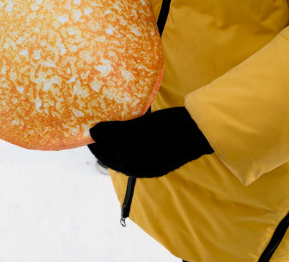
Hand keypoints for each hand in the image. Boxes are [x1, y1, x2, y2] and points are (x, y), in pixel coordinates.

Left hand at [88, 107, 213, 177]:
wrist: (203, 129)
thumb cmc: (170, 130)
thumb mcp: (140, 129)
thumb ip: (115, 133)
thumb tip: (91, 134)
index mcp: (135, 166)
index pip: (105, 157)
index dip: (94, 142)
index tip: (85, 126)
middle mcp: (143, 167)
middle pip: (113, 155)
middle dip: (103, 141)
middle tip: (95, 121)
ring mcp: (153, 161)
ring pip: (125, 151)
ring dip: (115, 139)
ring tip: (109, 121)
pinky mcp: (162, 152)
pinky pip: (137, 147)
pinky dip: (128, 138)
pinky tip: (128, 125)